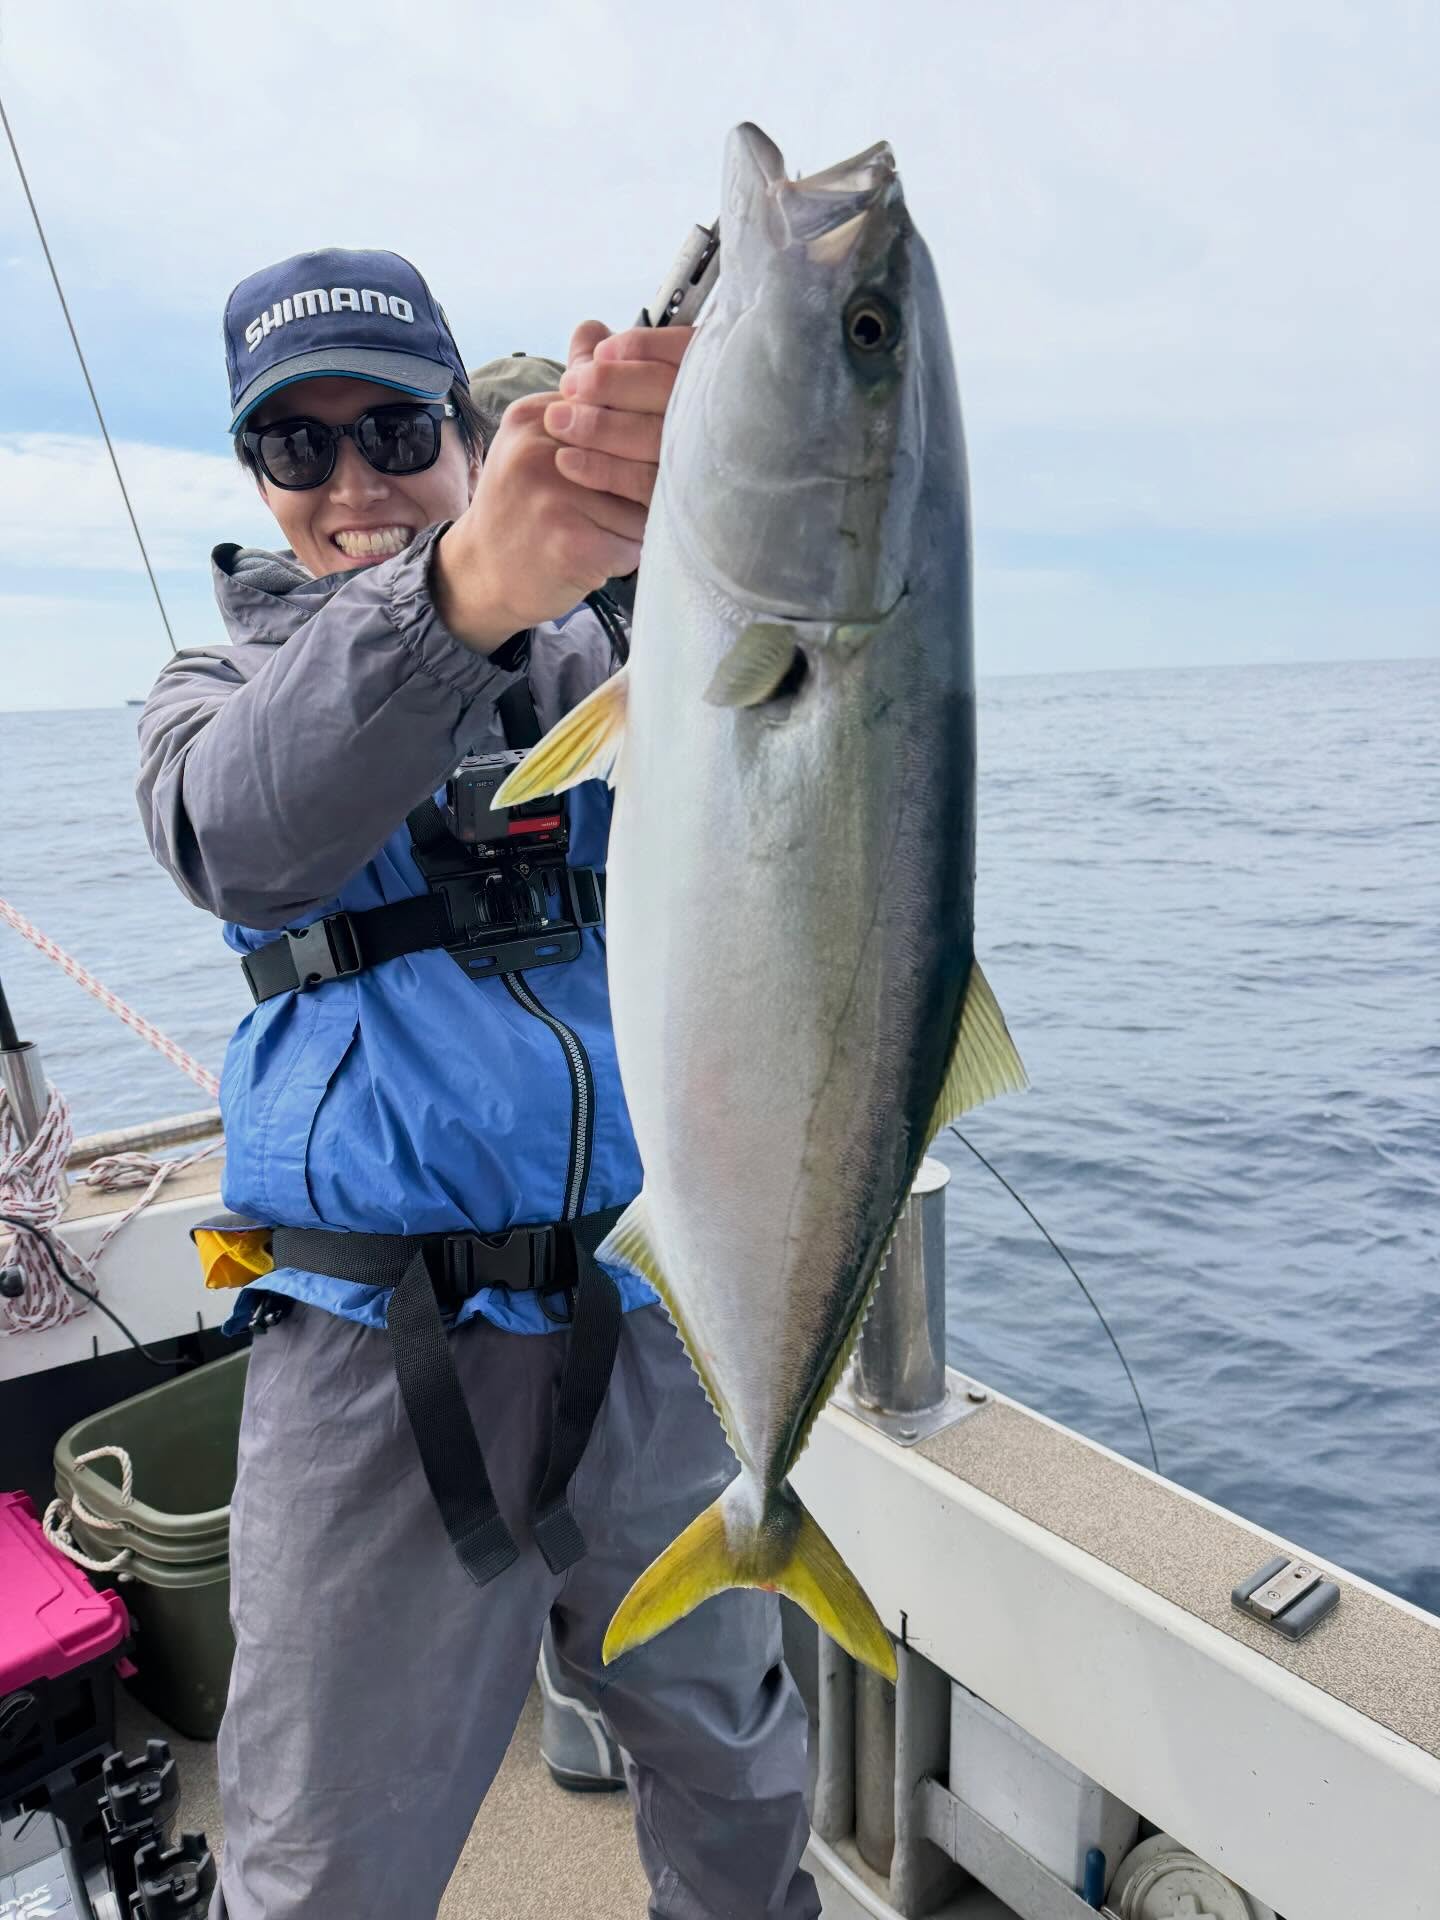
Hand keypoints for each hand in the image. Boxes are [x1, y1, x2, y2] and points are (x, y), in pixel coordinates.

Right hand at [432, 321, 692, 652]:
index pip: (622, 405)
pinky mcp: (570, 543)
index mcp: (539, 414)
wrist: (479, 575)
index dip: (650, 429)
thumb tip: (596, 327)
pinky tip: (608, 556)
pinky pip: (634, 542)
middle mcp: (542, 447)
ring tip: (618, 529)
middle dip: (655, 476)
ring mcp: (553, 495)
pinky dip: (631, 555)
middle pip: (641, 449)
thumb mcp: (537, 437)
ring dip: (644, 521)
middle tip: (647, 495)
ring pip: (644, 499)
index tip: (653, 449)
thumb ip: (574, 390)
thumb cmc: (521, 505)